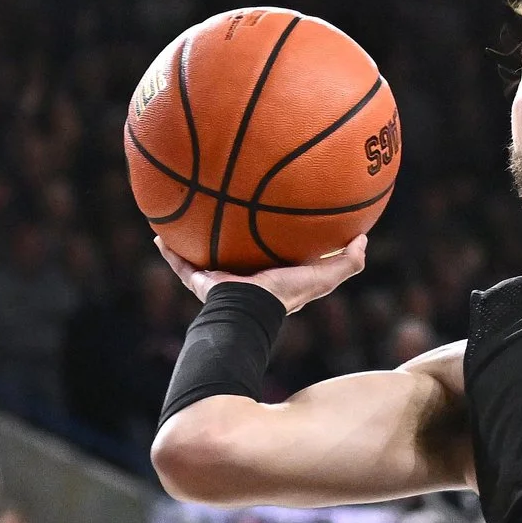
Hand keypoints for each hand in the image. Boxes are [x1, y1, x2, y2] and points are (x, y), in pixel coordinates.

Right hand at [157, 233, 367, 314]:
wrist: (247, 311)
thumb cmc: (284, 295)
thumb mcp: (322, 277)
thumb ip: (345, 263)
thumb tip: (363, 240)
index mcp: (271, 279)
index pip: (275, 257)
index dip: (277, 241)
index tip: (276, 221)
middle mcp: (244, 280)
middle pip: (237, 254)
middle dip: (232, 236)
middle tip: (228, 211)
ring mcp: (220, 282)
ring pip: (205, 257)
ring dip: (196, 240)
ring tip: (187, 214)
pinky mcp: (200, 282)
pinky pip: (180, 264)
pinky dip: (169, 251)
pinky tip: (158, 232)